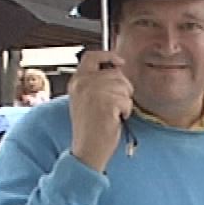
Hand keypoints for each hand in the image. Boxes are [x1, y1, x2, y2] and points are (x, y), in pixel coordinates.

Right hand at [69, 51, 133, 172]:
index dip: (108, 56)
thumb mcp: (87, 99)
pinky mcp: (104, 103)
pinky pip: (126, 100)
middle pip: (116, 73)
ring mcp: (93, 92)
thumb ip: (97, 82)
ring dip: (124, 101)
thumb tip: (117, 68)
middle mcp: (82, 83)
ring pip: (124, 86)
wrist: (88, 148)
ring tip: (112, 113)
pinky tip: (115, 119)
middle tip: (116, 104)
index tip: (120, 61)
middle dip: (123, 88)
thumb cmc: (91, 127)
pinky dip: (126, 111)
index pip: (92, 56)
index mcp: (77, 81)